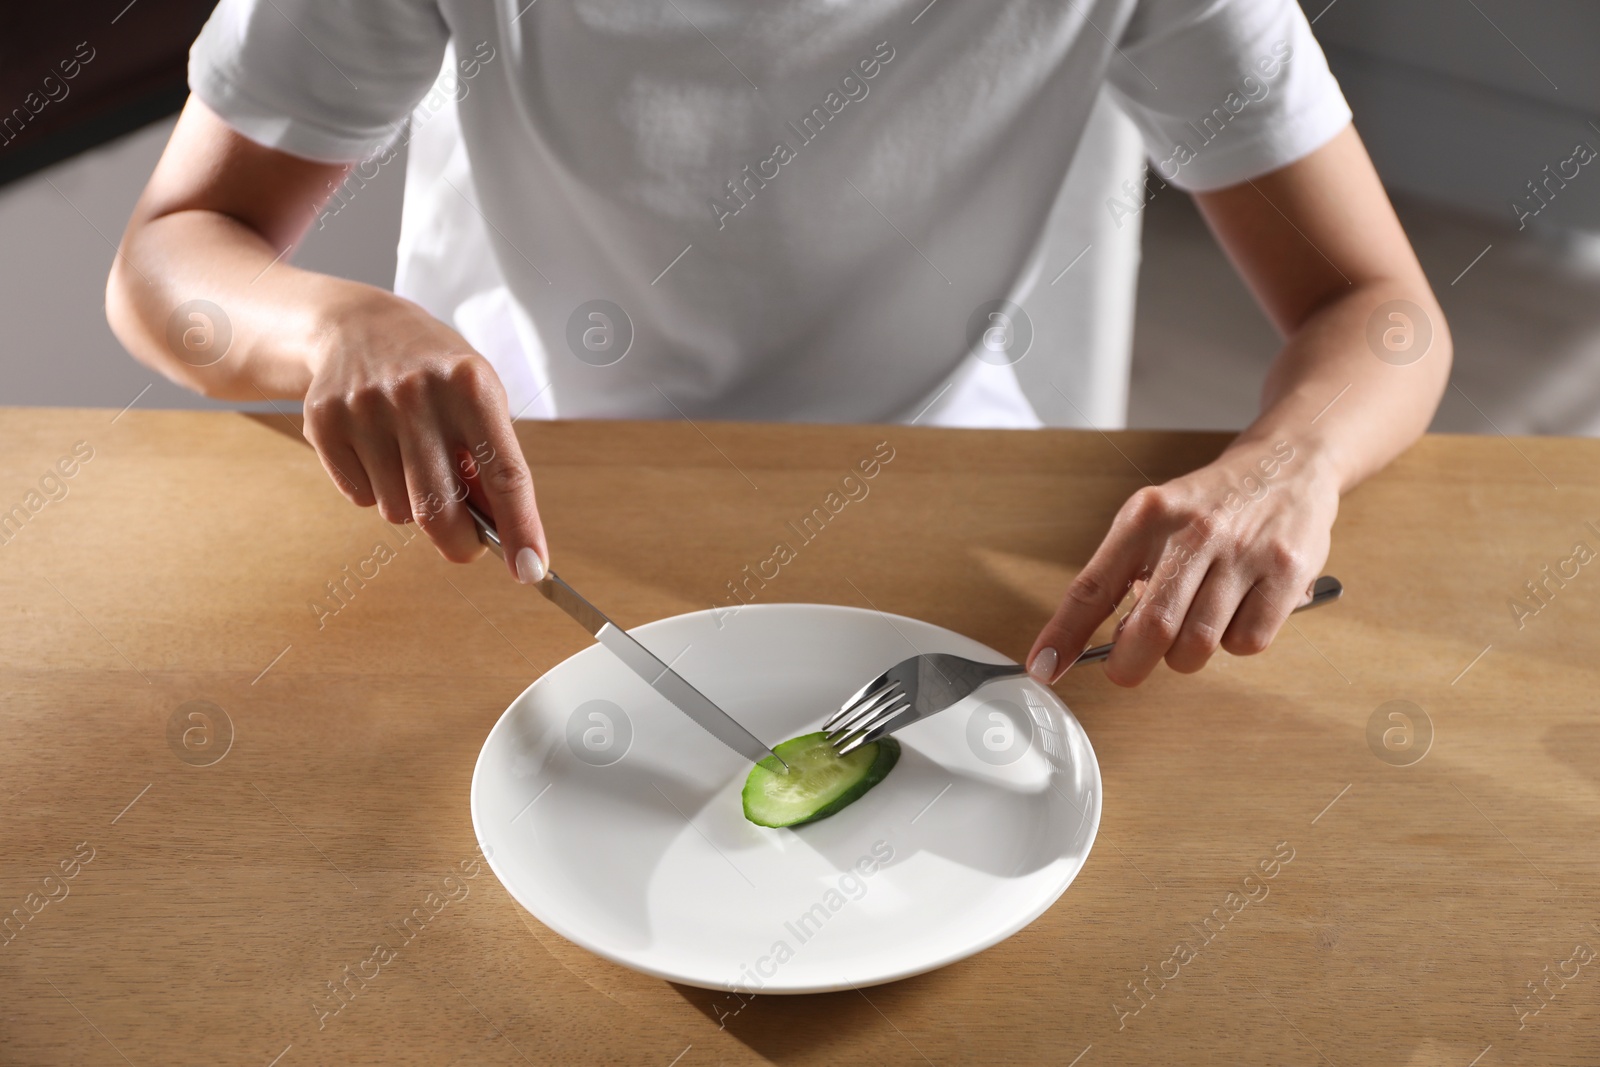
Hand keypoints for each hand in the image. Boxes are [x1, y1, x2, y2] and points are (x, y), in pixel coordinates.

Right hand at [300, 291, 548, 580]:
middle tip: (467, 544)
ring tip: (411, 462)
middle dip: (458, 542)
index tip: (531, 570)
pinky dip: (375, 490)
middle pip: (439, 509)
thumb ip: (492, 463)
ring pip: (397, 511)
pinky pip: (359, 497)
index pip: (505, 474)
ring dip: (411, 505)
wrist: (358, 326)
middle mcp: (417, 393)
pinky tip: (377, 450)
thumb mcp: (479, 400)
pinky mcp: (324, 422)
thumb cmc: (435, 372)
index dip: (520, 528)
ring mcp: (365, 407)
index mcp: (470, 385)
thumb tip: (501, 532)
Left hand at [1026, 440, 1336, 685]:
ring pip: (1200, 644)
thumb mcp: (1154, 521)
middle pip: (1152, 628)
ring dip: (1186, 654)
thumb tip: (1098, 642)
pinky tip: (1236, 612)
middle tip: (1127, 668)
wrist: (1287, 464)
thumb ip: (1124, 574)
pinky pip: (1248, 642)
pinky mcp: (1287, 572)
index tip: (1044, 666)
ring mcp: (1244, 551)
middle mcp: (1194, 531)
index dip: (1064, 634)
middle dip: (1130, 665)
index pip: (1092, 586)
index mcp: (1146, 517)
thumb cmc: (1210, 505)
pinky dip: (1235, 642)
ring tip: (1192, 624)